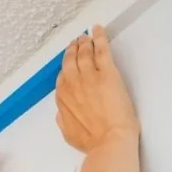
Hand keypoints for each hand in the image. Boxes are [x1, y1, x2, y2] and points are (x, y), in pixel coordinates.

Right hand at [55, 25, 139, 152]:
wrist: (110, 140)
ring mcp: (90, 76)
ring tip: (86, 37)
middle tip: (76, 43)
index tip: (69, 64)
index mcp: (63, 100)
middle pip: (70, 62)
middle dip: (72, 51)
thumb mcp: (68, 133)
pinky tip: (98, 29)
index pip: (62, 79)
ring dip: (84, 43)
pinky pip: (101, 49)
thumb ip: (63, 118)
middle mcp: (73, 84)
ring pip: (84, 53)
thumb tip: (62, 111)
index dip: (66, 69)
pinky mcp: (107, 72)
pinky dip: (99, 37)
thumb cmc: (91, 141)